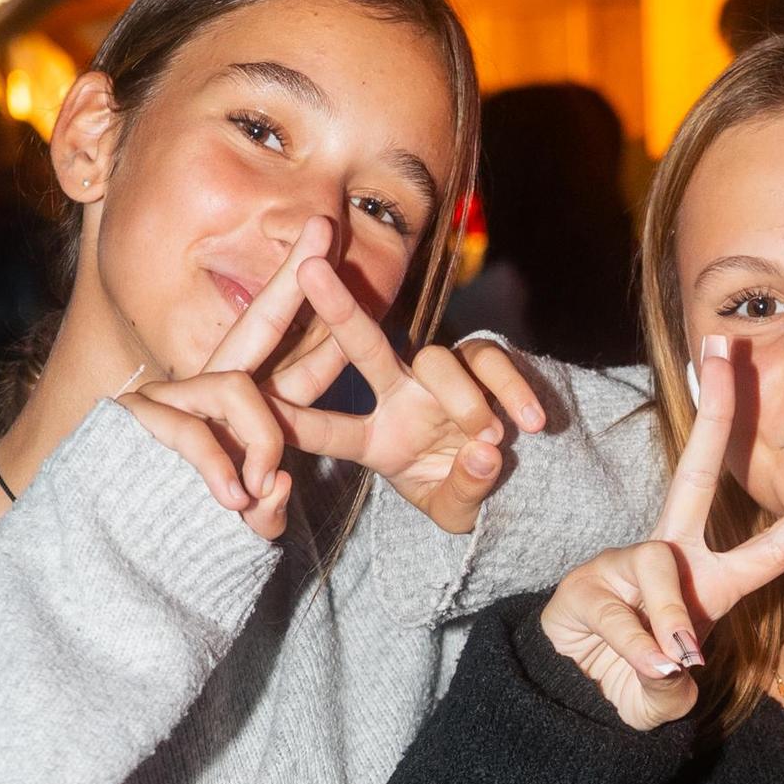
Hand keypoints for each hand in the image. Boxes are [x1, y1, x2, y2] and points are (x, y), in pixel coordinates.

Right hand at [116, 225, 337, 533]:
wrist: (108, 553)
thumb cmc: (180, 537)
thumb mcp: (242, 528)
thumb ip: (267, 508)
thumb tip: (276, 484)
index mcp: (240, 413)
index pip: (293, 365)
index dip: (326, 330)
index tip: (347, 275)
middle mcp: (208, 392)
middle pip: (259, 323)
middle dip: (294, 278)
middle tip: (321, 228)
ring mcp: (173, 399)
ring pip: (241, 390)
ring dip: (262, 440)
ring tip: (256, 487)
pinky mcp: (141, 417)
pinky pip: (197, 431)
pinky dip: (218, 466)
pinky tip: (232, 499)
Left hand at [268, 255, 546, 530]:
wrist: (519, 479)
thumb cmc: (467, 494)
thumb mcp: (458, 513)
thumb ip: (464, 492)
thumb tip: (484, 453)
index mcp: (376, 438)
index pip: (328, 429)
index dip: (292, 421)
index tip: (250, 404)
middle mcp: (401, 396)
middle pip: (365, 346)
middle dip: (336, 307)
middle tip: (309, 271)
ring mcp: (441, 378)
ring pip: (437, 361)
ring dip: (462, 399)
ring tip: (488, 437)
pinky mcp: (485, 365)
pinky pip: (493, 363)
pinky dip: (512, 391)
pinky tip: (532, 423)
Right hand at [539, 339, 783, 728]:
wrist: (577, 697)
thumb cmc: (639, 685)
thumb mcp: (665, 698)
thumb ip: (670, 687)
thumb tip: (672, 662)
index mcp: (713, 582)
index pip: (774, 544)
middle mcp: (673, 556)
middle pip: (697, 470)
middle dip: (715, 410)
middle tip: (725, 349)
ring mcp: (627, 563)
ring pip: (660, 567)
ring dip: (669, 619)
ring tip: (670, 663)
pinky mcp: (586, 584)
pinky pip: (618, 609)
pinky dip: (634, 645)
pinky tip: (640, 664)